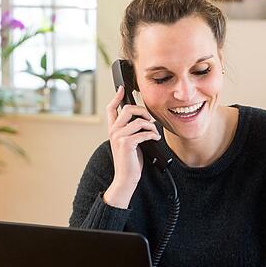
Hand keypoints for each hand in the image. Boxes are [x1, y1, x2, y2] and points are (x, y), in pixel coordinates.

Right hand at [103, 85, 160, 207]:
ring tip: (154, 133)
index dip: (116, 97)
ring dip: (151, 126)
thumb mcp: (129, 143)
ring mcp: (119, 137)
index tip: (122, 88)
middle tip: (150, 120)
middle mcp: (113, 131)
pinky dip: (152, 135)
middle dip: (143, 111)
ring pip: (139, 121)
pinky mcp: (126, 143)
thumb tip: (144, 119)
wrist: (125, 178)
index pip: (111, 108)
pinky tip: (154, 139)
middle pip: (128, 109)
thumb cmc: (130, 161)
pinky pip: (143, 132)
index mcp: (113, 130)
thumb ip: (132, 130)